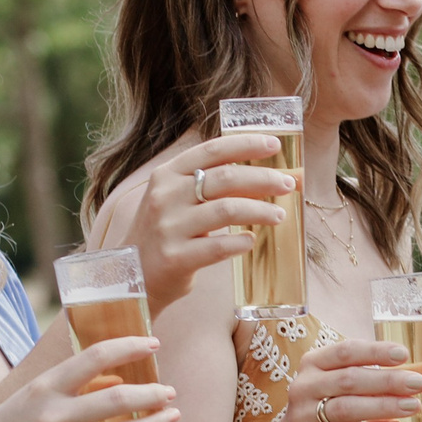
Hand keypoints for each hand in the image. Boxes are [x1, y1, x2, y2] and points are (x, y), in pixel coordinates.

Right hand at [0, 338, 181, 421]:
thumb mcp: (27, 398)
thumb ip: (67, 387)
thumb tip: (115, 379)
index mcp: (42, 389)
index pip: (94, 357)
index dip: (129, 346)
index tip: (152, 344)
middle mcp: (53, 418)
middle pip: (118, 400)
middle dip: (153, 393)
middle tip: (169, 391)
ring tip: (173, 415)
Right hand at [122, 133, 295, 312]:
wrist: (132, 276)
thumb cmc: (166, 234)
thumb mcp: (178, 200)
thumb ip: (211, 186)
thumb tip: (265, 177)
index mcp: (167, 175)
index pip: (212, 150)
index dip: (245, 144)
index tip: (274, 145)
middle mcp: (166, 196)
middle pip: (226, 178)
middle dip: (264, 178)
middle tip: (289, 184)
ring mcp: (169, 227)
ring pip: (227, 210)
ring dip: (260, 211)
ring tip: (280, 215)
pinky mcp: (176, 257)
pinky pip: (219, 246)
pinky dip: (241, 242)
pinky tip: (250, 241)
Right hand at [270, 339, 421, 421]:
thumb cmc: (324, 411)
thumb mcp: (335, 387)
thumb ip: (366, 377)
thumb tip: (411, 374)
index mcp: (313, 364)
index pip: (345, 352)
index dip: (375, 351)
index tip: (404, 354)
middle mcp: (304, 387)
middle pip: (349, 380)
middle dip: (388, 381)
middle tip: (418, 383)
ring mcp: (304, 416)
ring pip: (348, 408)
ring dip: (385, 406)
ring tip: (413, 406)